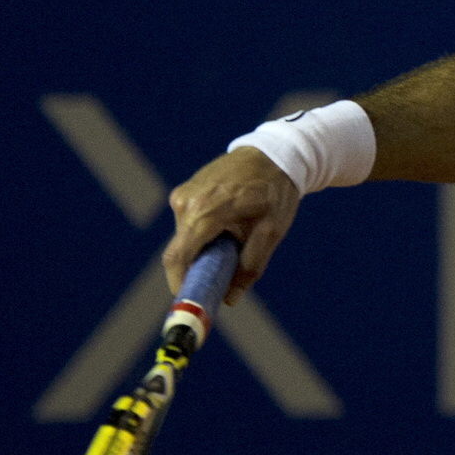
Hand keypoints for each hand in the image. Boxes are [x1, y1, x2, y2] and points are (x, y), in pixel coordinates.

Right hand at [164, 148, 300, 303]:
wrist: (273, 154)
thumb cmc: (275, 192)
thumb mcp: (271, 232)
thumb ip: (250, 267)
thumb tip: (230, 299)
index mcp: (205, 211)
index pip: (179, 256)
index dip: (180, 283)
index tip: (190, 300)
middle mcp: (186, 202)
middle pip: (182, 250)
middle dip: (198, 268)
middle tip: (223, 277)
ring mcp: (183, 194)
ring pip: (185, 237)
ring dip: (204, 248)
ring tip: (237, 238)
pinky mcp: (185, 191)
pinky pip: (189, 223)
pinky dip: (204, 233)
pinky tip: (231, 224)